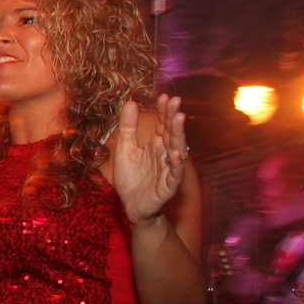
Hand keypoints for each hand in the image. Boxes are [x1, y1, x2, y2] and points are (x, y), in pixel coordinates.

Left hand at [111, 96, 187, 226]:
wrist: (131, 206)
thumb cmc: (131, 178)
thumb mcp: (124, 149)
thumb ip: (128, 127)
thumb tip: (131, 102)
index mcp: (156, 144)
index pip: (162, 124)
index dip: (163, 111)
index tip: (163, 96)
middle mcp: (165, 153)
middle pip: (171, 132)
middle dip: (173, 116)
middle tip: (174, 100)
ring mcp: (169, 168)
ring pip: (177, 149)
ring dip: (178, 134)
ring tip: (178, 118)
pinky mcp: (168, 185)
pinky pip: (175, 173)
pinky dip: (176, 163)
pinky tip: (175, 153)